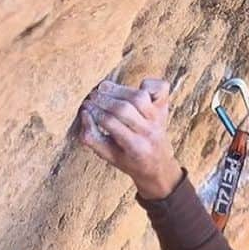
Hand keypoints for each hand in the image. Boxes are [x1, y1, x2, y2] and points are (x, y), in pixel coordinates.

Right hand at [78, 78, 181, 199]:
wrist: (159, 166)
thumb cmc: (129, 160)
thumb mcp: (107, 156)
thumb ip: (91, 138)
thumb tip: (84, 114)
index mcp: (134, 147)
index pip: (110, 122)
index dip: (94, 112)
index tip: (85, 107)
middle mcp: (149, 131)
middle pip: (123, 108)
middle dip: (103, 99)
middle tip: (91, 96)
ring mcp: (159, 118)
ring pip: (138, 96)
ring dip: (118, 89)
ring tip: (103, 89)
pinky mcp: (164, 107)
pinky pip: (160, 88)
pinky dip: (147, 83)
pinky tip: (136, 88)